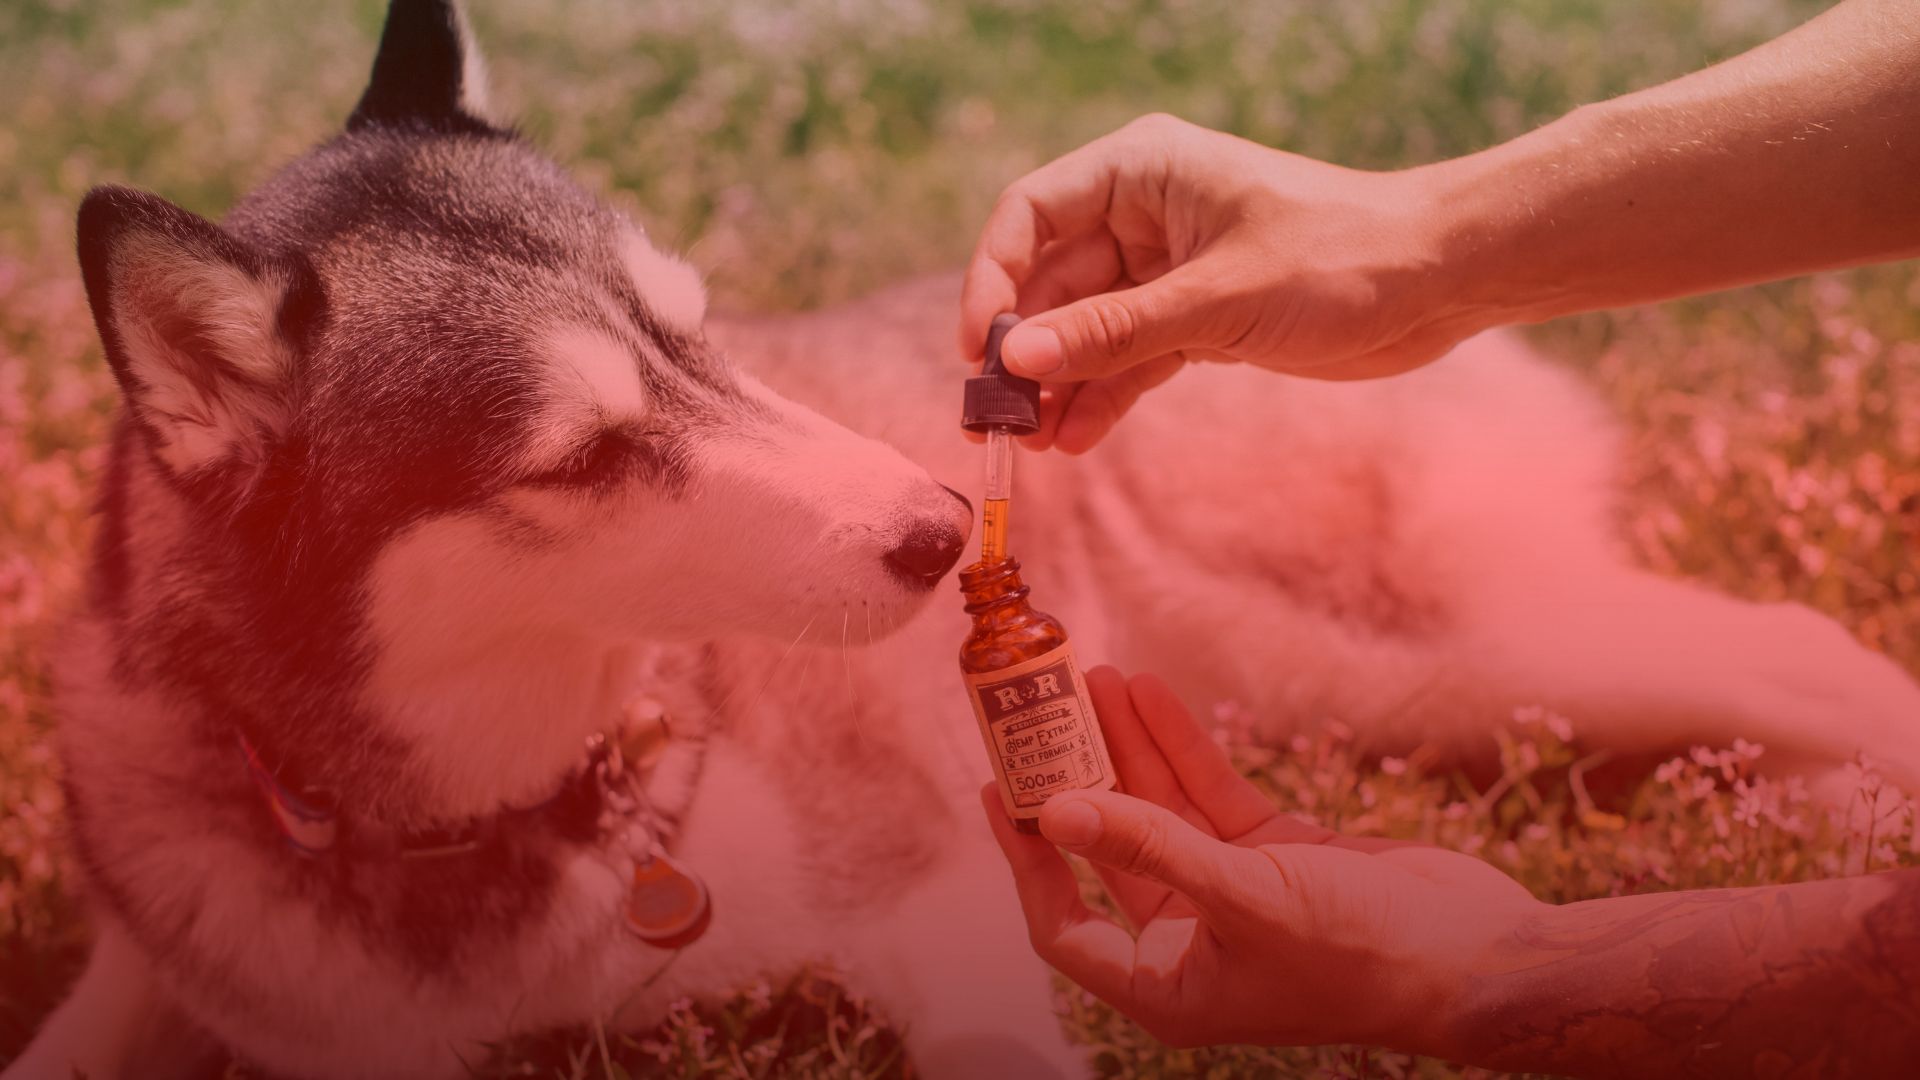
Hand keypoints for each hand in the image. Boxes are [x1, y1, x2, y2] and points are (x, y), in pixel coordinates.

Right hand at [959, 114, 1476, 452]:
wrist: (1439, 281)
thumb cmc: (1341, 257)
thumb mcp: (1218, 299)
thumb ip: (1114, 332)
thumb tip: (1017, 361)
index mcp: (1142, 169)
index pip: (1031, 215)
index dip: (993, 281)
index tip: (979, 353)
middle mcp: (1144, 213)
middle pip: (1049, 280)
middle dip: (1021, 351)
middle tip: (992, 421)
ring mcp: (1167, 268)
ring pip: (1085, 328)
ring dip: (1057, 385)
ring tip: (1030, 445)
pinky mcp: (1196, 317)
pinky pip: (1128, 358)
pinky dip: (1103, 397)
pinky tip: (1076, 441)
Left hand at [982, 667, 1543, 1053]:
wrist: (1478, 956)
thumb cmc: (1360, 957)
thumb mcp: (1243, 898)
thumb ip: (1150, 848)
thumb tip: (1059, 811)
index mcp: (1168, 988)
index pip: (1065, 925)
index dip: (1028, 859)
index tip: (1002, 790)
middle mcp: (1192, 944)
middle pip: (1109, 851)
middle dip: (1079, 780)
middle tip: (1041, 714)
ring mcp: (1234, 896)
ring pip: (1160, 811)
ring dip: (1129, 748)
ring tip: (1096, 678)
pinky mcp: (1278, 857)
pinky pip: (1212, 795)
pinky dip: (1184, 746)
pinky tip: (1153, 694)